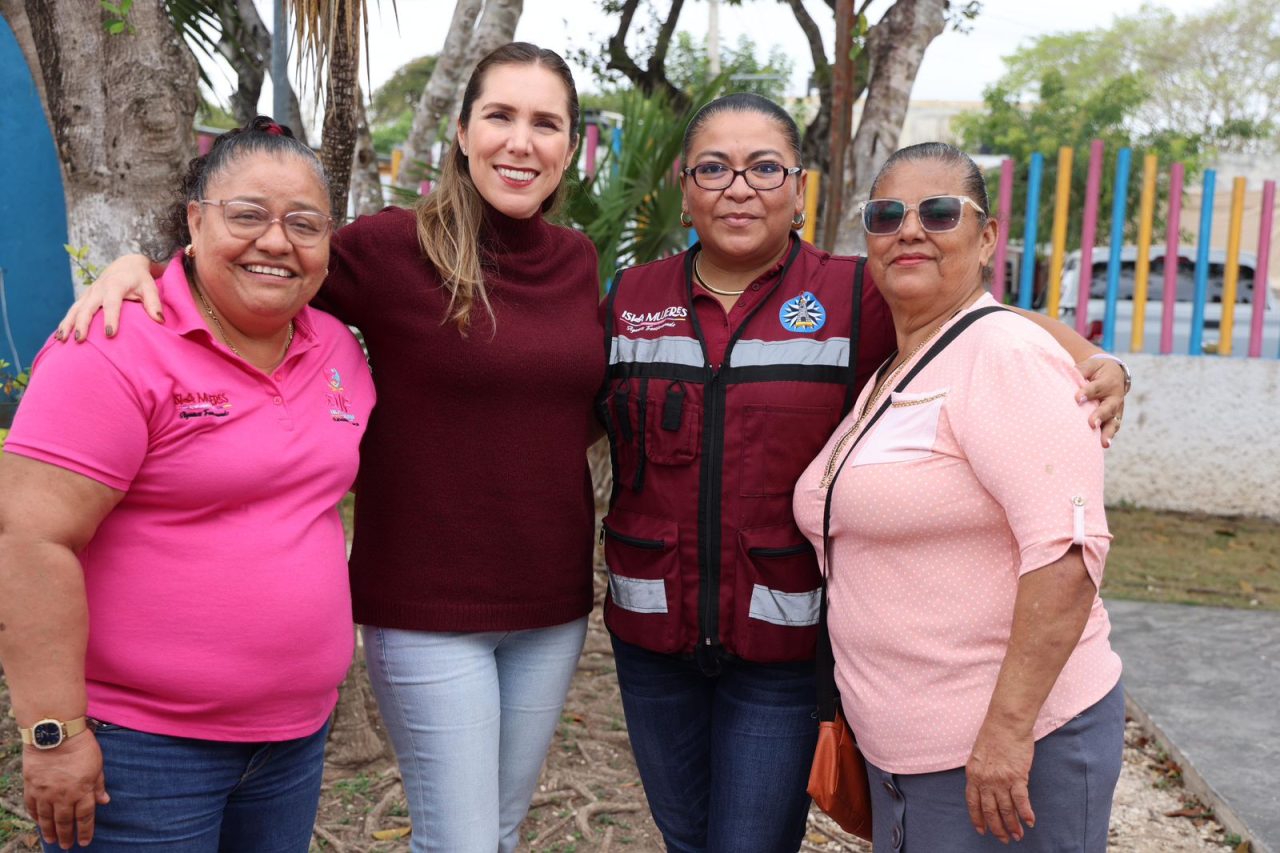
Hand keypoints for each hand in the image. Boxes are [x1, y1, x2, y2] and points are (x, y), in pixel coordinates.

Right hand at [23, 731, 109, 849]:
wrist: (56, 734)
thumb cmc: (81, 746)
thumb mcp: (97, 765)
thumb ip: (98, 785)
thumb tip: (104, 801)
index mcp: (83, 791)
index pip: (85, 817)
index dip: (85, 831)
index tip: (84, 842)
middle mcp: (63, 796)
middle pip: (65, 821)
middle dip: (66, 836)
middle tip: (66, 846)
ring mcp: (45, 793)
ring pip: (47, 818)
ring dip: (49, 831)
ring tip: (51, 840)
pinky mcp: (31, 787)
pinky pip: (32, 806)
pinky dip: (35, 816)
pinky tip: (38, 822)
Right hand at [55, 253, 163, 343]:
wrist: (126, 264)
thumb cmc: (140, 279)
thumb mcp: (150, 287)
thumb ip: (154, 303)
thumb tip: (160, 321)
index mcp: (115, 286)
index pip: (112, 304)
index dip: (110, 318)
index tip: (109, 334)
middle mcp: (99, 289)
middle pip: (87, 307)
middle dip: (82, 324)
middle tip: (80, 340)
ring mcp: (89, 293)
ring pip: (75, 309)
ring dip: (68, 324)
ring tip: (62, 339)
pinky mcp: (85, 297)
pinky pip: (73, 310)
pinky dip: (65, 322)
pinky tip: (60, 336)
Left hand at [964, 721, 1035, 843]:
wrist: (1006, 722)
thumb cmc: (993, 734)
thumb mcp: (978, 755)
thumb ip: (980, 772)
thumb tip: (984, 786)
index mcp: (973, 774)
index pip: (973, 803)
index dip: (978, 818)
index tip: (982, 830)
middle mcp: (985, 780)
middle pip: (990, 810)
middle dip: (997, 828)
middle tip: (1004, 839)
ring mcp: (1001, 780)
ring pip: (1006, 809)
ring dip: (1013, 825)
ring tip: (1018, 835)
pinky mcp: (1017, 777)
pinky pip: (1021, 800)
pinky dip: (1026, 813)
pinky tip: (1030, 822)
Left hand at [1075, 357, 1126, 447]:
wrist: (1115, 373)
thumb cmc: (1097, 370)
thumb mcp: (1090, 366)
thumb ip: (1080, 371)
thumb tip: (1066, 375)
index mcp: (1107, 382)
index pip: (1096, 388)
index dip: (1086, 392)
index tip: (1077, 399)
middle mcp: (1114, 397)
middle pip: (1107, 407)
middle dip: (1100, 416)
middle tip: (1091, 424)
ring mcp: (1116, 409)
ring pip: (1113, 422)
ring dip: (1108, 433)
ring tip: (1104, 444)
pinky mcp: (1115, 418)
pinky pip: (1113, 428)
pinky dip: (1108, 437)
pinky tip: (1102, 446)